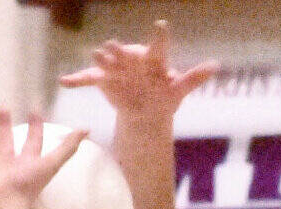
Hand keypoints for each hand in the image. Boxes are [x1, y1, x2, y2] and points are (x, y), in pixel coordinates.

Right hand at [0, 107, 85, 208]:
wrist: (2, 206)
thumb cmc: (27, 186)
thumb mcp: (51, 164)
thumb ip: (67, 148)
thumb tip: (87, 129)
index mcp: (27, 163)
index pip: (33, 142)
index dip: (36, 126)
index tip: (35, 108)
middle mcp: (8, 164)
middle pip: (6, 141)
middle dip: (4, 124)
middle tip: (3, 105)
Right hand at [58, 20, 215, 124]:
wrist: (145, 112)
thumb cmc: (164, 98)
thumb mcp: (178, 91)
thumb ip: (193, 78)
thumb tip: (215, 66)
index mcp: (154, 60)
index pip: (159, 46)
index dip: (160, 36)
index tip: (162, 24)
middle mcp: (133, 60)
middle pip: (127, 53)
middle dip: (119, 50)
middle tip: (113, 45)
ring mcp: (117, 69)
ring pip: (107, 62)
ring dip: (101, 59)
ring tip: (95, 55)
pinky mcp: (104, 80)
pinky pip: (89, 79)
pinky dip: (77, 80)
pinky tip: (64, 81)